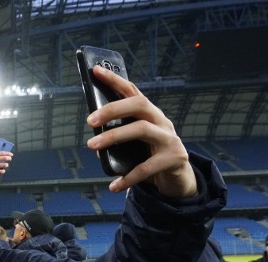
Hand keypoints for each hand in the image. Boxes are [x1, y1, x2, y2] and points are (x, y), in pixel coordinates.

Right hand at [0, 146, 12, 176]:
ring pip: (3, 165)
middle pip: (4, 158)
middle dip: (9, 158)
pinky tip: (3, 171)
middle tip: (10, 159)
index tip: (11, 154)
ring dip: (6, 165)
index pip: (2, 153)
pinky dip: (2, 171)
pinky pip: (0, 171)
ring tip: (6, 165)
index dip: (8, 153)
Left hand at [86, 65, 195, 197]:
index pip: (132, 91)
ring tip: (92, 146)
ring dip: (114, 136)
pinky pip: (147, 168)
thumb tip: (94, 141)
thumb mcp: (135, 143)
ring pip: (141, 130)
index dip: (115, 79)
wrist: (178, 179)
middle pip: (139, 105)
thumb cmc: (151, 156)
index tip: (96, 70)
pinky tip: (114, 185)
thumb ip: (118, 138)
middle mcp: (161, 121)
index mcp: (150, 114)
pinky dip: (128, 177)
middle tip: (90, 120)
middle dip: (113, 109)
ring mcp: (170, 139)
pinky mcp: (174, 158)